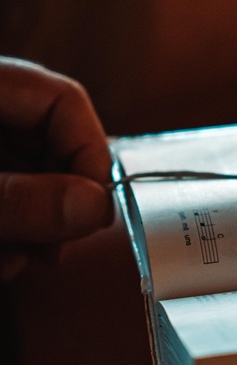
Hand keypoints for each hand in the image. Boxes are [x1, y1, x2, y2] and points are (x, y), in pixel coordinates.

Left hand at [0, 57, 112, 279]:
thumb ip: (22, 198)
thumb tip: (98, 207)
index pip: (62, 102)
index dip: (89, 155)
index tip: (93, 210)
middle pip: (48, 145)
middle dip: (57, 206)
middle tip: (54, 251)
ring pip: (26, 180)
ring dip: (32, 229)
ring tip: (15, 263)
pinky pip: (4, 197)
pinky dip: (8, 230)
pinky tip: (0, 257)